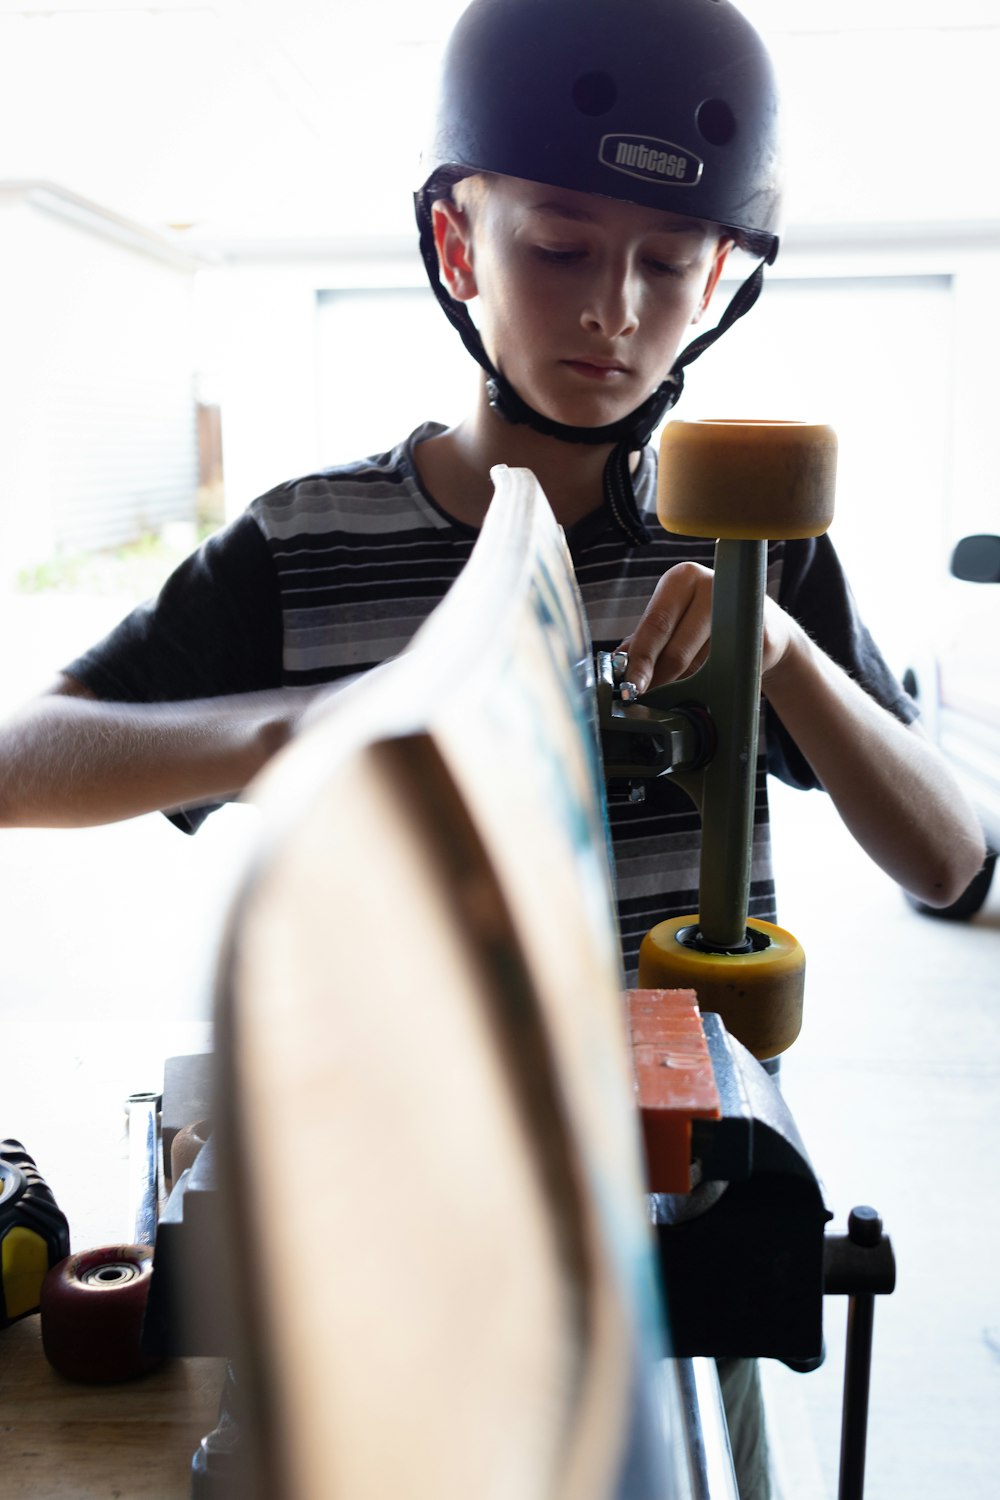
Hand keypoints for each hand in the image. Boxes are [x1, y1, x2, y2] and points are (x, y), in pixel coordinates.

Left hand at [616, 560, 795, 695]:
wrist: (764, 627)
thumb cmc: (706, 626)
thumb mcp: (674, 622)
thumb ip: (644, 640)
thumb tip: (616, 665)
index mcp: (681, 579)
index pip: (654, 625)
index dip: (640, 660)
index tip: (630, 687)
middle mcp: (711, 585)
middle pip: (676, 649)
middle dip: (660, 680)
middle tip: (649, 699)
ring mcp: (740, 608)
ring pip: (700, 666)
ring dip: (688, 684)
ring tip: (685, 685)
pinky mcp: (761, 636)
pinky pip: (728, 673)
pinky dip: (716, 685)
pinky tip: (714, 683)